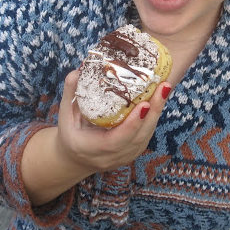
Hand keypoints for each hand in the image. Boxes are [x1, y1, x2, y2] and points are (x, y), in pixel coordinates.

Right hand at [57, 70, 171, 172]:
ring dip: (157, 113)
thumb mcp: (65, 114)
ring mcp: (123, 158)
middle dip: (153, 112)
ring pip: (145, 137)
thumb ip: (70, 93)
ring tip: (164, 89)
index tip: (144, 105)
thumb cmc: (71, 133)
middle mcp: (109, 158)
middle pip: (137, 138)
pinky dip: (154, 117)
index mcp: (90, 148)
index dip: (131, 125)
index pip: (115, 141)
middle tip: (162, 88)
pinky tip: (159, 99)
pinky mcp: (132, 153)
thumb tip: (77, 71)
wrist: (75, 159)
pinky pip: (146, 136)